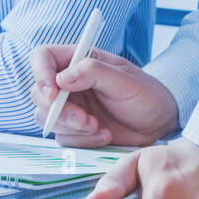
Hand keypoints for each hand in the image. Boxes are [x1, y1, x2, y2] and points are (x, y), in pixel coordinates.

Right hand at [29, 45, 178, 147]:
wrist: (159, 123)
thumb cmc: (146, 94)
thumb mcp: (125, 80)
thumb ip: (94, 72)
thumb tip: (62, 78)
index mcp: (77, 61)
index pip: (42, 57)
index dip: (40, 74)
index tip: (53, 94)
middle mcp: (68, 83)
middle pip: (39, 93)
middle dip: (59, 111)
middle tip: (85, 120)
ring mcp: (69, 107)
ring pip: (47, 118)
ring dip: (72, 128)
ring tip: (100, 128)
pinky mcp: (73, 130)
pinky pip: (63, 137)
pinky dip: (82, 141)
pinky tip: (104, 135)